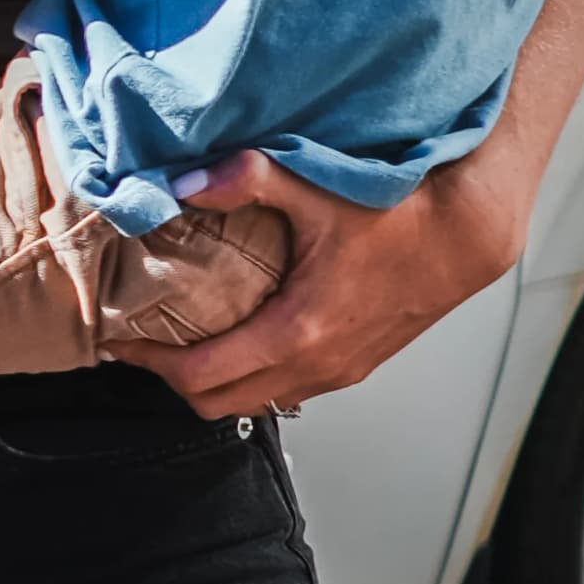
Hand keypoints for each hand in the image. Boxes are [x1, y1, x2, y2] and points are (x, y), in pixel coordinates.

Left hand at [158, 142, 517, 422]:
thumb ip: (248, 179)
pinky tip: (235, 338)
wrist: (465, 237)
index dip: (150, 363)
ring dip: (211, 381)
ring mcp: (337, 372)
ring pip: (253, 402)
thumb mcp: (319, 190)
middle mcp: (317, 365)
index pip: (202, 376)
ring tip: (179, 341)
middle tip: (141, 343)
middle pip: (218, 404)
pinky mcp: (351, 366)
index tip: (119, 341)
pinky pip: (284, 389)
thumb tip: (185, 180)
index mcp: (300, 332)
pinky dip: (249, 376)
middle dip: (171, 380)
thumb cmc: (400, 215)